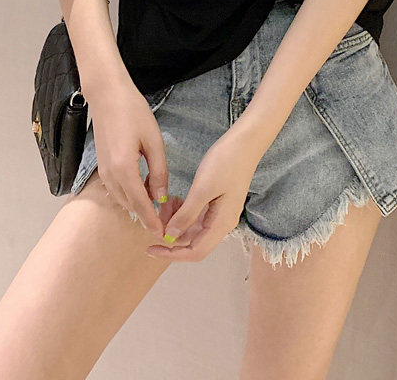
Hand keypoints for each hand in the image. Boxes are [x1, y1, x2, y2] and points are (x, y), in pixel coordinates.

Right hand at [87, 82, 168, 238]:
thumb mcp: (154, 141)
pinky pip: (117, 188)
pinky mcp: (101, 165)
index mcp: (124, 170)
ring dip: (138, 205)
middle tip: (166, 220)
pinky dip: (130, 194)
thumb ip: (158, 171)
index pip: (140, 204)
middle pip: (129, 205)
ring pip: (122, 198)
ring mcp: (103, 171)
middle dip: (147, 216)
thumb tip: (161, 196)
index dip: (152, 221)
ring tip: (159, 207)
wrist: (107, 95)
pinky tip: (145, 188)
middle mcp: (110, 175)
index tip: (162, 233)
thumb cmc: (133, 112)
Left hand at [146, 127, 260, 261]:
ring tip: (163, 204)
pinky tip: (175, 199)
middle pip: (193, 241)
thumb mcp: (202, 189)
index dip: (172, 254)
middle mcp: (222, 223)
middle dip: (172, 233)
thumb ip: (186, 215)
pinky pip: (197, 215)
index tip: (150, 248)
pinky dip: (183, 211)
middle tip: (155, 217)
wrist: (245, 143)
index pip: (195, 252)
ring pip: (194, 228)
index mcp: (221, 224)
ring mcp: (221, 213)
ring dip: (176, 220)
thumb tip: (170, 236)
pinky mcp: (218, 202)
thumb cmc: (225, 163)